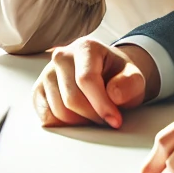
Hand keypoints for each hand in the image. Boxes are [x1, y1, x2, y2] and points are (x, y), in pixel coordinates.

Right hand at [33, 38, 158, 127]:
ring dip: (79, 123)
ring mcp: (47, 73)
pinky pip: (46, 117)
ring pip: (58, 111)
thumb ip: (130, 83)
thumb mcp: (134, 77)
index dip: (102, 105)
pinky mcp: (39, 90)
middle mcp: (61, 56)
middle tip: (106, 118)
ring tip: (93, 115)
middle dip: (92, 116)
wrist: (107, 75)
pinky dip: (63, 125)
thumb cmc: (119, 76)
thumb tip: (114, 94)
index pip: (86, 80)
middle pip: (71, 98)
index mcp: (85, 47)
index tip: (115, 120)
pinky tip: (77, 119)